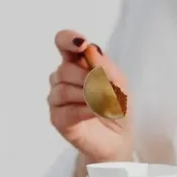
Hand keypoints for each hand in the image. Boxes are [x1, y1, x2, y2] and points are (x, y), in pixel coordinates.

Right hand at [47, 30, 131, 163]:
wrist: (118, 137)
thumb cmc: (116, 106)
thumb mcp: (119, 82)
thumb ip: (105, 65)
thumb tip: (89, 50)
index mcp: (76, 63)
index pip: (63, 42)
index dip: (68, 39)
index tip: (81, 44)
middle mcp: (62, 79)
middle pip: (65, 69)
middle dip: (88, 79)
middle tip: (105, 90)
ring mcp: (57, 99)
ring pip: (63, 90)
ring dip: (89, 97)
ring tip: (103, 105)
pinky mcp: (57, 118)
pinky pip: (67, 110)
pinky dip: (87, 110)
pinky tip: (97, 112)